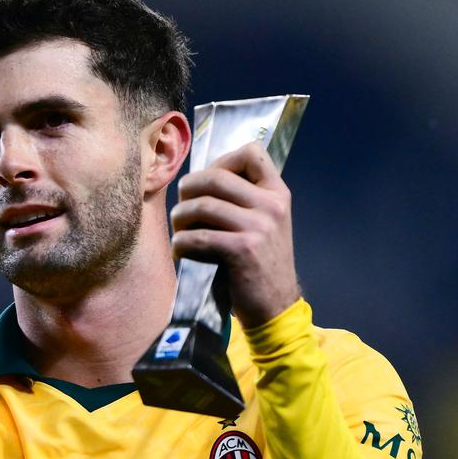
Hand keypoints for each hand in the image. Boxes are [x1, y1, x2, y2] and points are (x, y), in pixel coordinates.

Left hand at [170, 141, 299, 327]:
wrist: (275, 306)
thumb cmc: (260, 263)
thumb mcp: (265, 223)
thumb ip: (243, 199)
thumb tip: (199, 178)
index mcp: (277, 193)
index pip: (251, 152)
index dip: (219, 162)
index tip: (206, 184)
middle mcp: (271, 205)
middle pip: (214, 177)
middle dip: (187, 191)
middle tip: (182, 211)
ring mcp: (258, 227)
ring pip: (200, 206)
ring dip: (179, 220)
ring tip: (180, 233)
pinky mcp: (242, 250)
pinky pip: (196, 237)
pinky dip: (180, 245)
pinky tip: (182, 253)